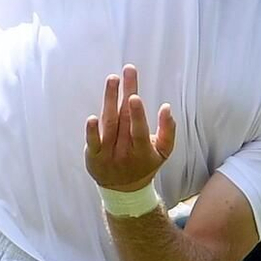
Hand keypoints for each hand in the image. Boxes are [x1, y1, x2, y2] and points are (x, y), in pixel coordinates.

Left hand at [85, 63, 175, 192]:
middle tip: (129, 70)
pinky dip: (91, 131)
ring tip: (113, 79)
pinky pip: (92, 143)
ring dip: (110, 100)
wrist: (124, 189)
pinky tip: (91, 117)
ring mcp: (108, 154)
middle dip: (126, 93)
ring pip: (109, 125)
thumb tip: (166, 106)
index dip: (137, 115)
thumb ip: (169, 130)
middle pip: (124, 119)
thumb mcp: (163, 151)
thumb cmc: (145, 163)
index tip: (135, 96)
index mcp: (143, 150)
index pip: (139, 130)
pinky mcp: (94, 155)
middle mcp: (125, 152)